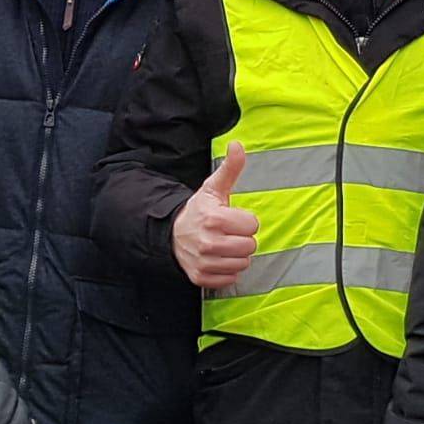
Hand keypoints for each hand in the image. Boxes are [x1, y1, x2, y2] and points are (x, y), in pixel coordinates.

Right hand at [172, 141, 258, 288]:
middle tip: (227, 233)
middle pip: (250, 246)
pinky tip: (217, 259)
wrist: (171, 234)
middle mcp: (208, 242)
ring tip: (222, 245)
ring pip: (243, 263)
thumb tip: (238, 145)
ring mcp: (204, 262)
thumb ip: (230, 169)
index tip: (231, 219)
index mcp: (214, 218)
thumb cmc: (198, 211)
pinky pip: (231, 278)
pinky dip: (226, 270)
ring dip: (235, 255)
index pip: (252, 225)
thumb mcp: (212, 189)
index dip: (244, 221)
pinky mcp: (201, 277)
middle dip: (241, 239)